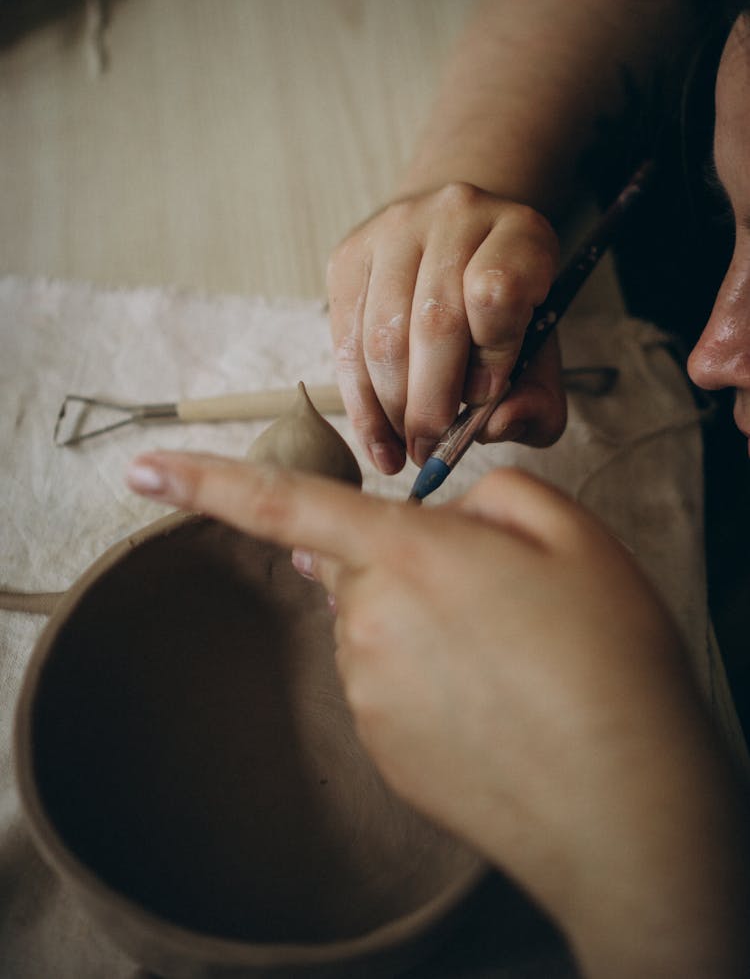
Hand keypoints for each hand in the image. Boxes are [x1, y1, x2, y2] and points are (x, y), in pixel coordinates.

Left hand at [126, 453, 748, 976]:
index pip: (283, 505)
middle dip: (409, 565)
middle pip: (358, 568)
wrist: (620, 805)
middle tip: (501, 598)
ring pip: (378, 628)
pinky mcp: (382, 749)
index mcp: (405, 556)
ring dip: (427, 627)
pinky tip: (495, 705)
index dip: (205, 481)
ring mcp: (369, 693)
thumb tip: (433, 518)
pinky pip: (393, 687)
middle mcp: (366, 623)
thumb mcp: (571, 536)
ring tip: (513, 661)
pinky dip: (432, 683)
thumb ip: (492, 497)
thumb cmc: (602, 658)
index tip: (141, 467)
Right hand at [327, 183, 565, 472]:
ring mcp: (395, 228)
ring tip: (406, 447)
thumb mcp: (541, 356)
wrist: (457, 247)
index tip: (485, 399)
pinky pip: (345, 339)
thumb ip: (537, 402)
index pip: (498, 293)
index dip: (491, 357)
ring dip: (392, 408)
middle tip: (431, 449)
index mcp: (521, 232)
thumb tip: (494, 427)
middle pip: (434, 321)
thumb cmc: (504, 314)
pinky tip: (377, 438)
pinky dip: (360, 401)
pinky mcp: (348, 254)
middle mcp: (456, 214)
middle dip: (430, 404)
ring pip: (383, 335)